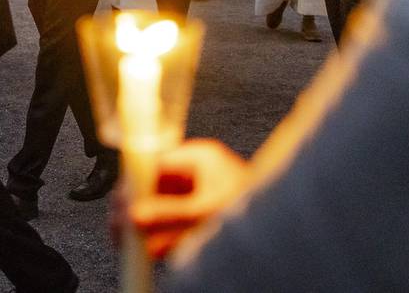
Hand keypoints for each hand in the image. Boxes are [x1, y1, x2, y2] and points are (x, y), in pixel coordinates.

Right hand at [123, 139, 248, 259]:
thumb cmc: (257, 211)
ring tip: (131, 244)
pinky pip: (171, 225)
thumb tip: (133, 215)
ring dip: (146, 227)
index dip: (133, 182)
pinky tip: (151, 251)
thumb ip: (169, 214)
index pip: (154, 161)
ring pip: (160, 208)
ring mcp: (199, 196)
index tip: (119, 203)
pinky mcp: (201, 219)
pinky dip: (159, 239)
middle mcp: (197, 173)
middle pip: (153, 186)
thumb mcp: (207, 212)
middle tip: (119, 229)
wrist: (289, 236)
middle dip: (136, 209)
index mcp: (200, 158)